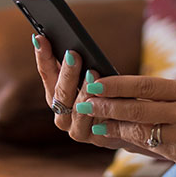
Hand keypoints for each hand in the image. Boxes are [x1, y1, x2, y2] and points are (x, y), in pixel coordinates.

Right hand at [32, 34, 158, 155]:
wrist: (135, 123)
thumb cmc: (114, 92)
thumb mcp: (100, 75)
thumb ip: (86, 64)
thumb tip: (76, 42)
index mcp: (59, 94)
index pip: (47, 73)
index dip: (43, 56)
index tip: (40, 37)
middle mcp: (62, 112)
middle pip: (59, 92)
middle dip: (66, 72)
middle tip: (73, 53)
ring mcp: (75, 128)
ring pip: (75, 108)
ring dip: (82, 90)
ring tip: (92, 72)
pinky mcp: (94, 139)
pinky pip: (92, 124)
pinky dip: (97, 109)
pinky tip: (104, 96)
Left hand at [72, 76, 175, 172]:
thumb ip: (164, 99)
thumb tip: (124, 97)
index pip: (146, 84)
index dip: (117, 84)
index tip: (95, 82)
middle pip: (137, 108)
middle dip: (107, 107)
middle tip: (84, 104)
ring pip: (139, 131)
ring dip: (113, 127)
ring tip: (93, 123)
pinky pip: (150, 148)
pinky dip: (131, 142)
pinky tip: (116, 138)